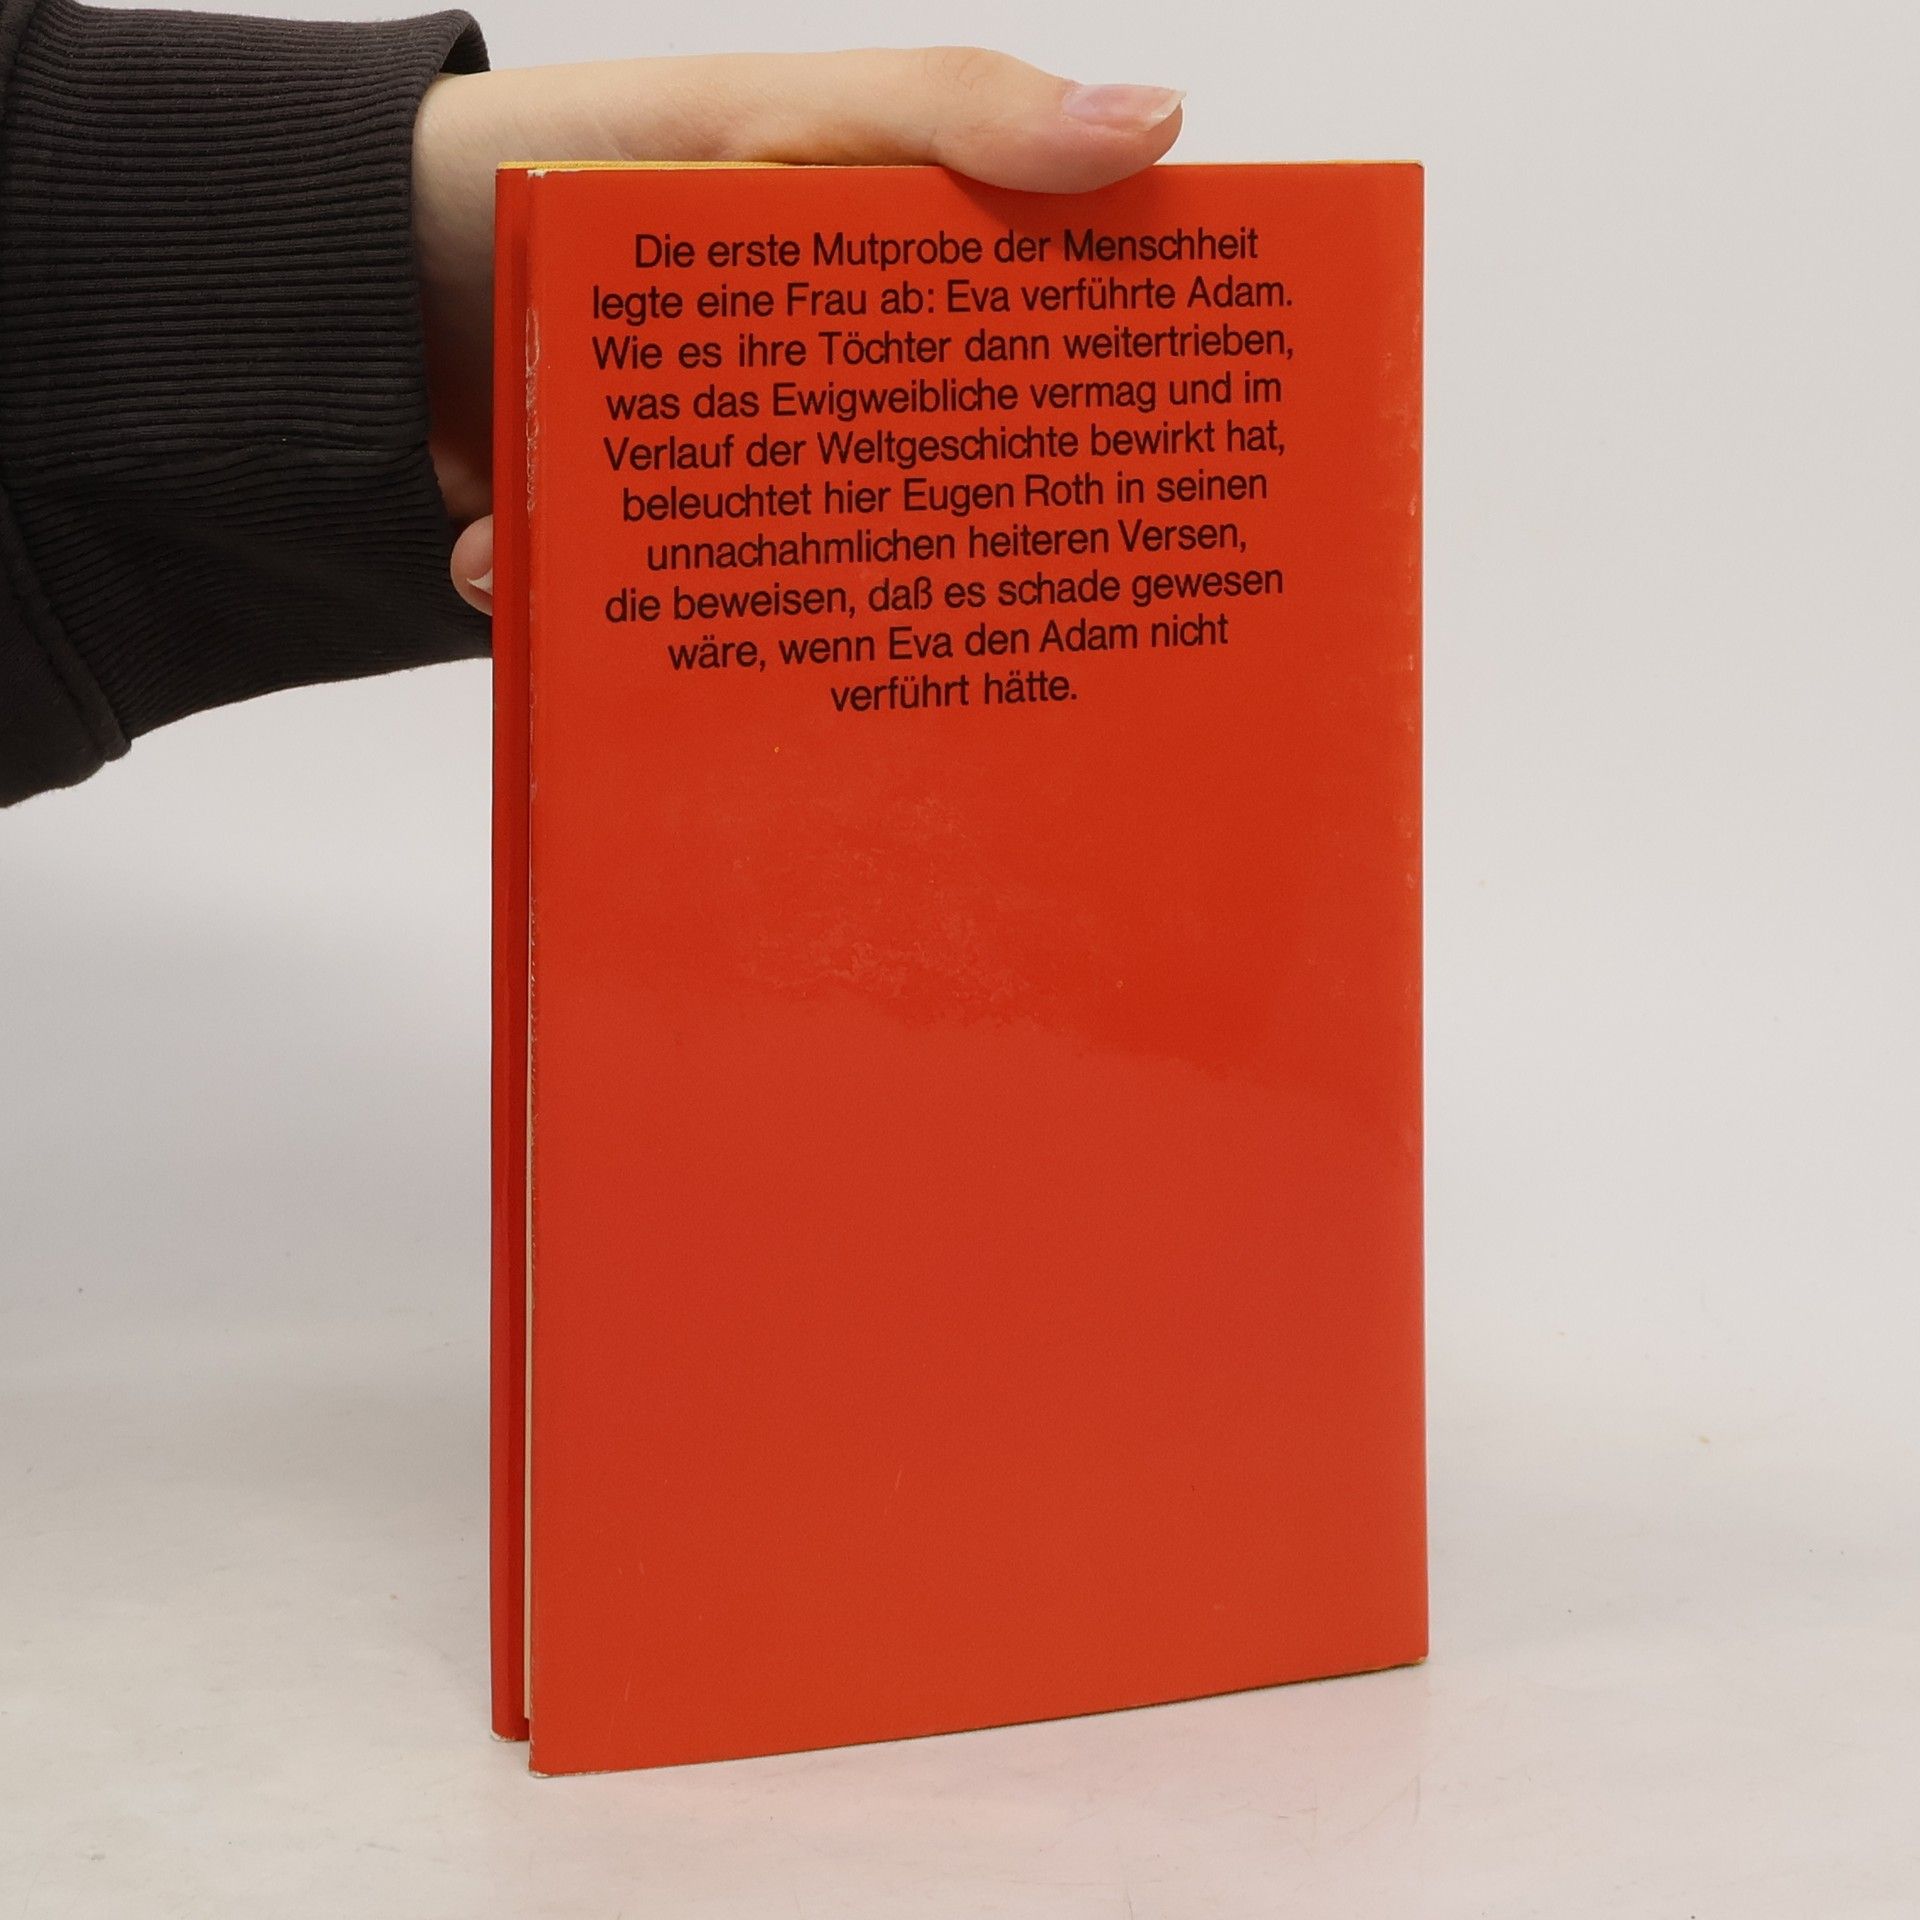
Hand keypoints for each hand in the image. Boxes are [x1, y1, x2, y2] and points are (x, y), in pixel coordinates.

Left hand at [409, 47, 1184, 611]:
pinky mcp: (635, 561)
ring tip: (771, 660)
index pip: (1020, 360)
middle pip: (921, 505)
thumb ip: (946, 115)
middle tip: (988, 633)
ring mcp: (726, 496)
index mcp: (875, 294)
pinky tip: (578, 622)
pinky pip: (669, 631)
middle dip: (939, 569)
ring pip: (802, 593)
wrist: (340, 271)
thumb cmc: (556, 163)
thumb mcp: (761, 107)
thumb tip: (1152, 124)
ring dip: (774, 634)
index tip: (1148, 492)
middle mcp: (817, 408)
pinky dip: (623, 644)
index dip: (1092, 419)